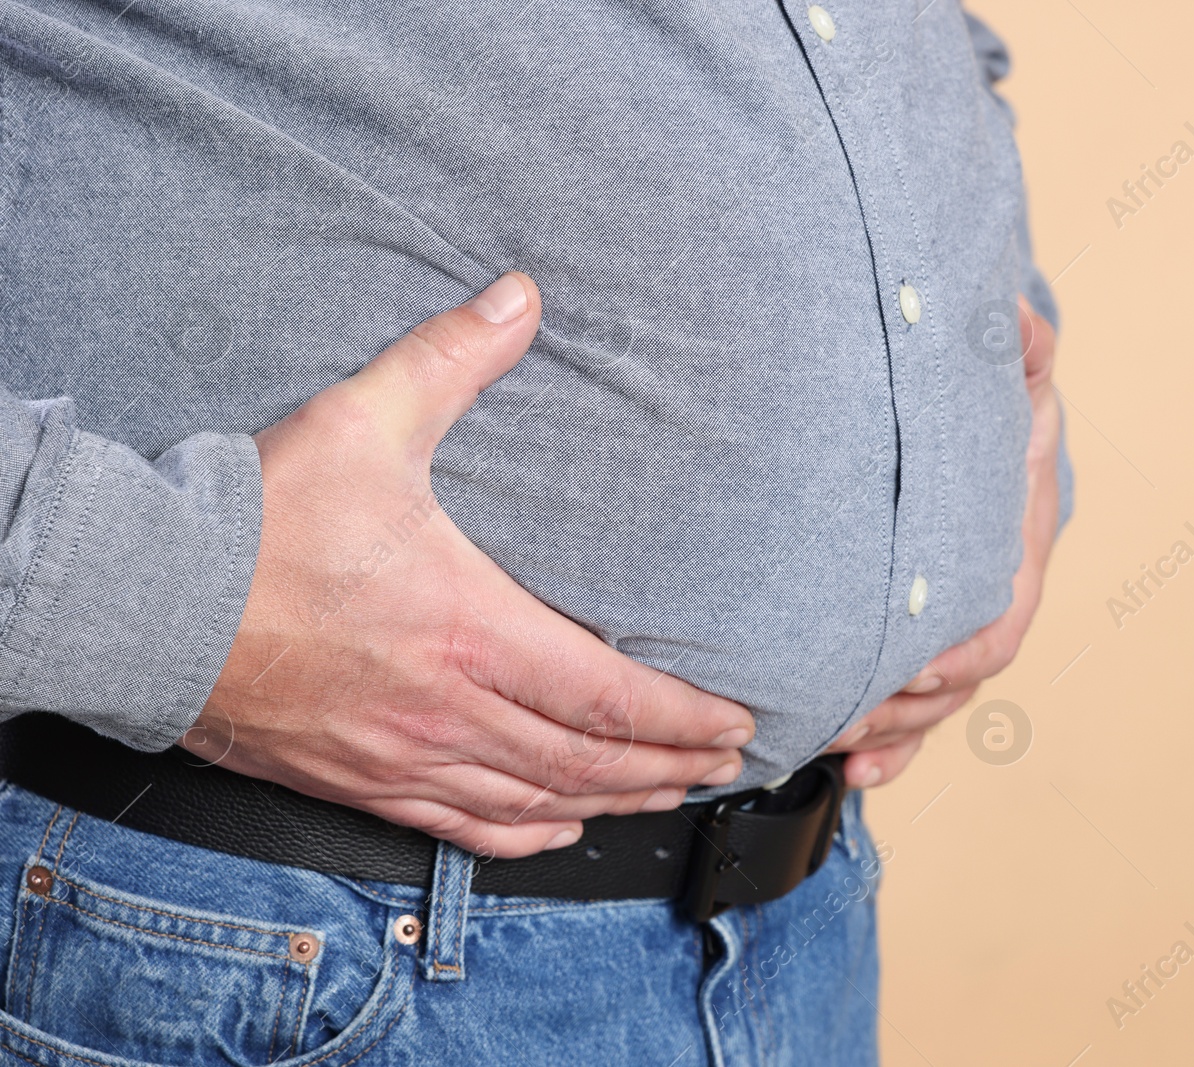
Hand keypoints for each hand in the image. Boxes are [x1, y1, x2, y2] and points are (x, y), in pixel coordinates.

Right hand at [187, 274, 753, 857]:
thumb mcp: (365, 420)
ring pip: (537, 800)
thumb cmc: (256, 521)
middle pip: (589, 759)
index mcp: (471, 631)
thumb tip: (520, 295)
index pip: (609, 696)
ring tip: (669, 795)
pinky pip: (460, 826)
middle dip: (670, 766)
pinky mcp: (359, 778)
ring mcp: (404, 755)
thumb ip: (451, 359)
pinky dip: (524, 834)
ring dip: (615, 802)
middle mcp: (449, 708)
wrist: (141, 602)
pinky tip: (560, 829)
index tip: (735, 721)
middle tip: (726, 764)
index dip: (682, 718)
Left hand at [830, 294, 1061, 787]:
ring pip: (933, 705)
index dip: (962, 652)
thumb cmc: (991, 407)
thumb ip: (1015, 350)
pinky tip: (854, 773)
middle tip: (845, 718)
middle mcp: (990, 598)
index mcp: (1014, 547)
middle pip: (960, 679)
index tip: (915, 668)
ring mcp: (955, 628)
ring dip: (890, 733)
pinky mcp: (919, 645)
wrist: (981, 425)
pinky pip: (910, 714)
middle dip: (907, 707)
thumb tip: (1021, 321)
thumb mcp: (1010, 370)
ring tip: (837, 746)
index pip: (1000, 618)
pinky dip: (886, 749)